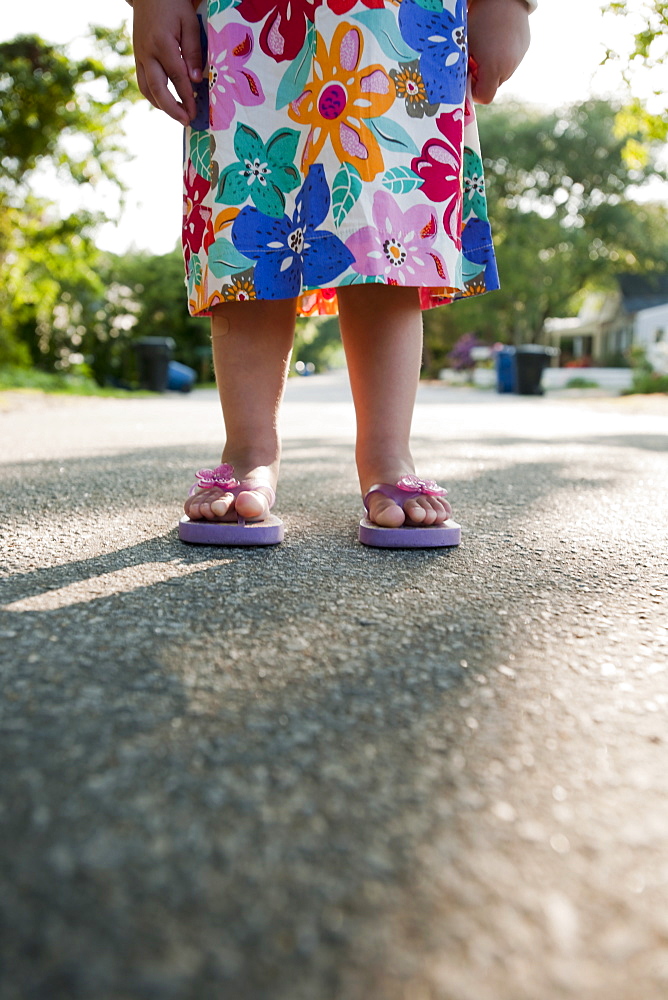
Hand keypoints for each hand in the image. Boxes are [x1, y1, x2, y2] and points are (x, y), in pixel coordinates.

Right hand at [132, 0, 202, 124]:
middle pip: (157, 89)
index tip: (195, 112)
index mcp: (162, 43)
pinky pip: (143, 82)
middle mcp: (147, 53)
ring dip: (161, 106)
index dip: (186, 97)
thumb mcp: (189, 22)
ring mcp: (139, 56)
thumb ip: (193, 51)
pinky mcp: (137, 57)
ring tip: (177, 114)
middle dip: (172, 109)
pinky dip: (154, 96)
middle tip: (186, 121)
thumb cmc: (172, 4)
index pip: (177, 77)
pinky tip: (167, 102)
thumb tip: (196, 79)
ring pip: (146, 89)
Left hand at [467, 0, 530, 104]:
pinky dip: (502, 57)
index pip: (484, 97)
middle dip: (482, 78)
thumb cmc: (478, 20)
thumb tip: (458, 84)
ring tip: (486, 47)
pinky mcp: (524, 48)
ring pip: (502, 74)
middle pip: (493, 86)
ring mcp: (519, 58)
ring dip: (492, 67)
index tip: (467, 79)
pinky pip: (511, 61)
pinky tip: (496, 40)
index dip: (474, 92)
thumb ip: (462, 69)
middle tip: (474, 60)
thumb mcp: (465, 46)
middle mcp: (509, 67)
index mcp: (493, 68)